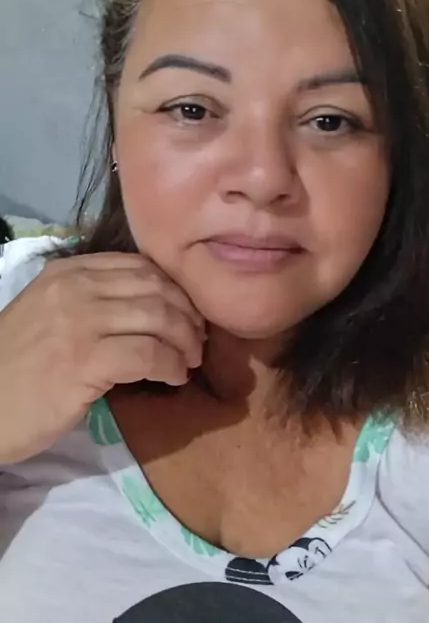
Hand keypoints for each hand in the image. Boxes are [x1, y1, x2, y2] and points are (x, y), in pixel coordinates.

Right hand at [0, 252, 204, 463]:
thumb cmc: (16, 367)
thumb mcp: (48, 314)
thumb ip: (91, 300)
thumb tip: (151, 305)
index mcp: (67, 272)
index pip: (139, 266)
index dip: (174, 288)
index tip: (187, 312)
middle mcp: (75, 288)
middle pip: (155, 288)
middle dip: (187, 313)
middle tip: (197, 340)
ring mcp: (79, 322)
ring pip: (158, 317)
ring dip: (185, 341)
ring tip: (190, 361)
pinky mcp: (85, 361)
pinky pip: (148, 354)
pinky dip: (171, 365)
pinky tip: (175, 377)